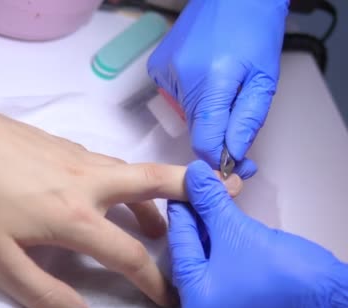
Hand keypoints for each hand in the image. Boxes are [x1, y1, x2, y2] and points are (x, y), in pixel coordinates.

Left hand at [0, 79, 241, 307]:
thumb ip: (42, 292)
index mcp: (75, 216)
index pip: (130, 255)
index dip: (153, 281)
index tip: (166, 296)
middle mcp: (85, 181)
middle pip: (154, 183)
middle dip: (190, 195)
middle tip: (216, 205)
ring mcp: (72, 155)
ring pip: (129, 171)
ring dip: (152, 194)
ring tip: (157, 220)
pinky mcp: (55, 140)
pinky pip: (104, 162)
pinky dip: (121, 179)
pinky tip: (104, 191)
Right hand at [148, 0, 288, 177]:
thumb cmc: (254, 30)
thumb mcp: (264, 79)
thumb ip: (246, 120)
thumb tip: (231, 154)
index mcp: (210, 83)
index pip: (205, 141)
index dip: (219, 158)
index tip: (232, 164)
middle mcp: (180, 79)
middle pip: (196, 128)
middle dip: (216, 129)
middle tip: (236, 109)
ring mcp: (164, 72)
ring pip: (186, 112)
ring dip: (204, 109)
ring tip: (221, 82)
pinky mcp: (156, 68)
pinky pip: (175, 96)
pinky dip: (191, 93)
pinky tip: (203, 73)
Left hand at [167, 160, 347, 307]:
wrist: (335, 306)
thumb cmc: (287, 275)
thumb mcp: (241, 231)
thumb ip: (211, 202)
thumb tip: (195, 175)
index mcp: (195, 299)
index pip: (180, 243)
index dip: (182, 209)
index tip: (182, 185)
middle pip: (190, 256)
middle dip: (197, 223)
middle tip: (200, 193)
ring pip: (206, 267)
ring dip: (210, 237)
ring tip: (214, 208)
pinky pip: (222, 279)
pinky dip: (222, 255)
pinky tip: (226, 233)